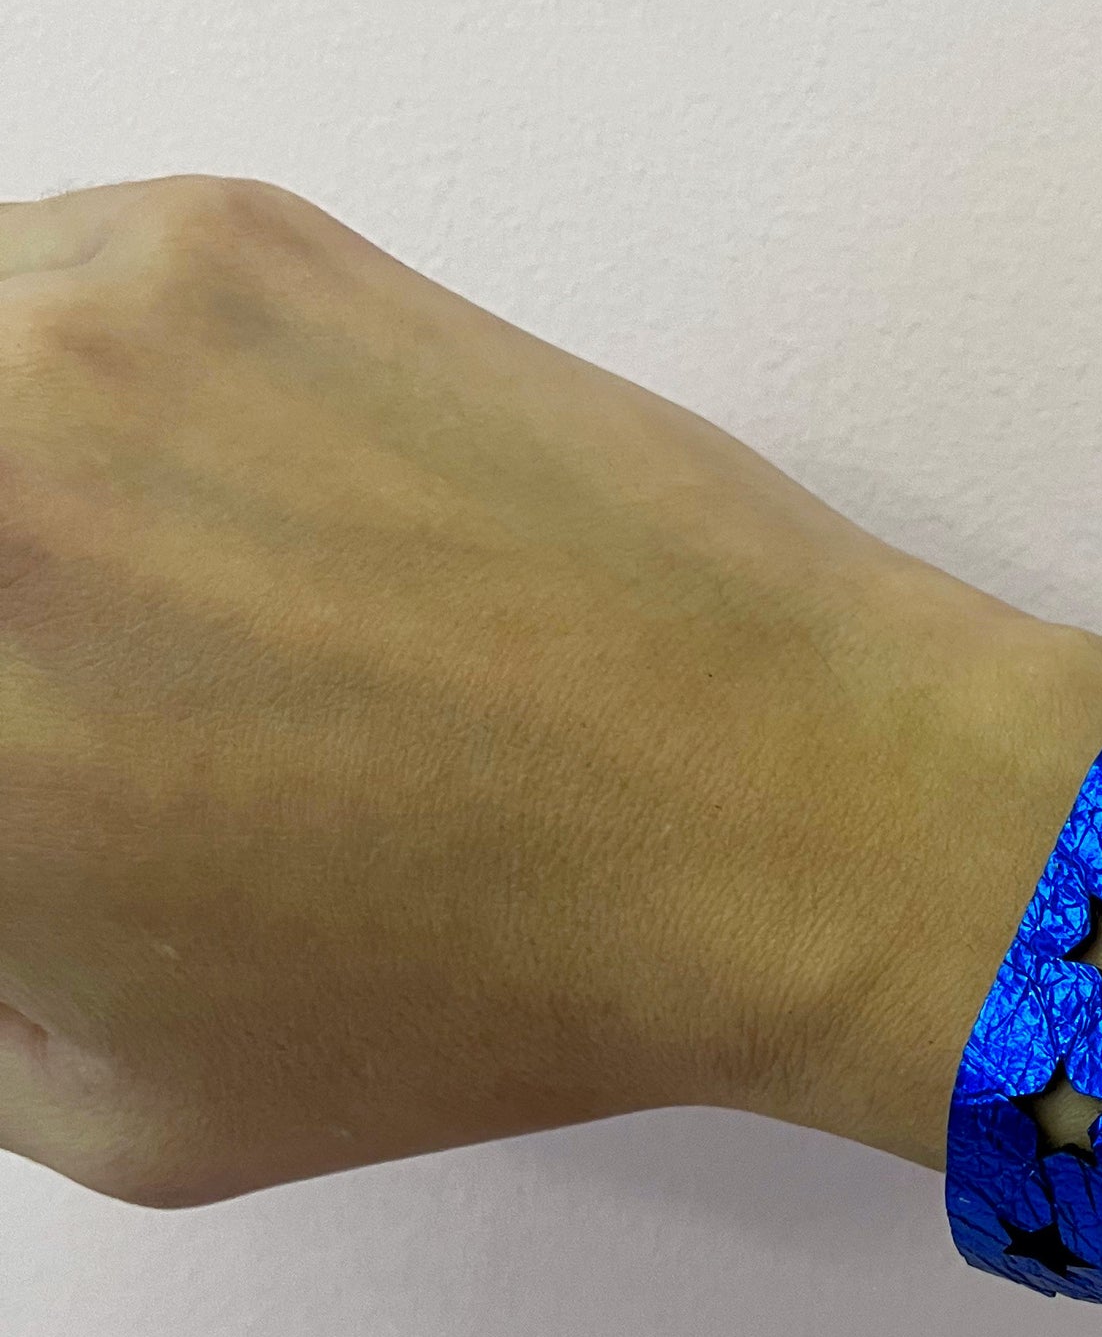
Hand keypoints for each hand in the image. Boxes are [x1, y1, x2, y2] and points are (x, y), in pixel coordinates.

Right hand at [0, 174, 1101, 1205]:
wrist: (788, 804)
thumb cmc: (503, 983)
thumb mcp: (127, 1101)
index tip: (17, 744)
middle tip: (55, 677)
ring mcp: (80, 328)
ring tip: (109, 589)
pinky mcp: (220, 235)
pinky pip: (22, 271)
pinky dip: (40, 367)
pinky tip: (165, 476)